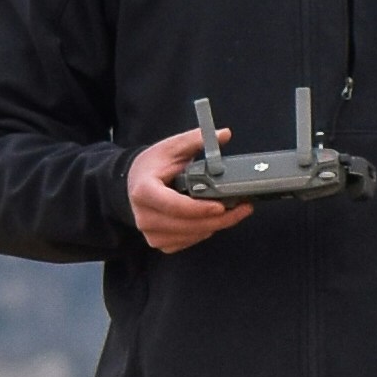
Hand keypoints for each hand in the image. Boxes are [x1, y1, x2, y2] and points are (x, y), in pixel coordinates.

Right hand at [128, 122, 249, 253]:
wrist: (133, 183)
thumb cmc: (152, 166)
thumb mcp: (172, 147)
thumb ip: (196, 140)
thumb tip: (224, 134)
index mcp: (144, 191)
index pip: (174, 205)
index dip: (199, 209)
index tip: (221, 206)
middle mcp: (145, 216)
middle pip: (187, 225)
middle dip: (219, 219)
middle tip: (243, 209)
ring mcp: (151, 233)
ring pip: (191, 236)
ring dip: (215, 225)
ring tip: (234, 212)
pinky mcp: (159, 242)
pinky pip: (188, 242)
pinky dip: (204, 231)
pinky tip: (212, 219)